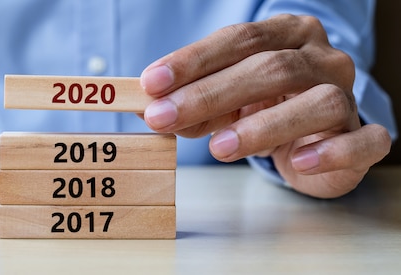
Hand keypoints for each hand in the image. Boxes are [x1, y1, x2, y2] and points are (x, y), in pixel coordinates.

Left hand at [140, 14, 390, 197]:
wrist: (313, 141)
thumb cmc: (264, 110)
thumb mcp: (222, 104)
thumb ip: (190, 105)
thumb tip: (148, 109)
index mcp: (287, 35)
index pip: (239, 39)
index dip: (194, 60)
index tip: (152, 83)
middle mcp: (322, 59)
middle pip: (271, 67)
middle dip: (210, 94)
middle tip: (164, 117)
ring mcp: (348, 96)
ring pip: (317, 101)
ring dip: (262, 125)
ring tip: (218, 148)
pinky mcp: (365, 137)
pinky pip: (362, 141)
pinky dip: (329, 152)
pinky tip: (296, 162)